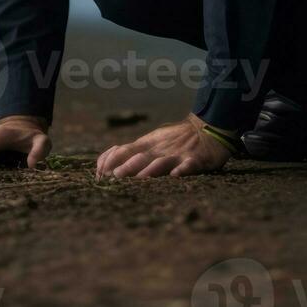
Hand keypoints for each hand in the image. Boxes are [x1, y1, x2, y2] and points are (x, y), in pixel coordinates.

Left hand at [95, 113, 232, 178]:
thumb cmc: (175, 139)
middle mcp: (160, 149)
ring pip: (162, 162)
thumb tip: (106, 163)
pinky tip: (176, 175)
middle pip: (141, 158)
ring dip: (151, 169)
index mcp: (148, 145)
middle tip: (113, 177)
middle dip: (127, 167)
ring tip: (140, 178)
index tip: (99, 172)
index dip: (112, 160)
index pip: (126, 151)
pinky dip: (182, 169)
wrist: (207, 128)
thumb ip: (132, 152)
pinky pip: (189, 164)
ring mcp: (178, 154)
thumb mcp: (151, 142)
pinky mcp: (197, 159)